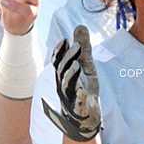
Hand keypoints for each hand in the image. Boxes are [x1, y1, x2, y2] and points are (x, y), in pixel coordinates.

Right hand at [42, 25, 101, 141]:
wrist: (83, 118)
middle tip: (77, 45)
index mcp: (64, 74)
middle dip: (68, 57)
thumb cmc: (82, 87)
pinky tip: (84, 91)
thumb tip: (80, 26)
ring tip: (77, 64)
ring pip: (67, 86)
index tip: (65, 40)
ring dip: (71, 74)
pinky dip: (80, 97)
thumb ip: (83, 48)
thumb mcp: (85, 66)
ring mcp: (70, 98)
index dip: (60, 51)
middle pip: (62, 71)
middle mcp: (64, 85)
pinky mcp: (79, 108)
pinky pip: (78, 103)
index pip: (58, 62)